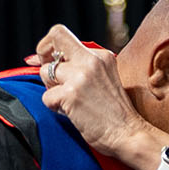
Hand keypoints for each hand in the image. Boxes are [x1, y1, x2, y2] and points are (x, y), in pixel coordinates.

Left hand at [33, 26, 157, 164]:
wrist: (130, 134)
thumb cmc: (117, 114)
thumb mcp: (104, 79)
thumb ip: (80, 67)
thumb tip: (38, 60)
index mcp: (101, 56)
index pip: (62, 35)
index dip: (49, 46)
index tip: (48, 60)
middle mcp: (91, 60)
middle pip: (52, 40)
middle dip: (43, 57)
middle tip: (52, 78)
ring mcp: (81, 76)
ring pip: (45, 72)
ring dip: (52, 89)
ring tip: (71, 102)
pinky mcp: (71, 94)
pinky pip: (46, 97)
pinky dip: (55, 108)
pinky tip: (73, 113)